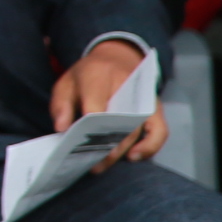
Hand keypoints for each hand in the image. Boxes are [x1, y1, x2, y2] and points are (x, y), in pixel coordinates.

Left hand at [50, 39, 169, 170]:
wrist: (117, 56)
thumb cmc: (87, 75)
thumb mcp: (66, 82)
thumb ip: (61, 105)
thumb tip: (62, 129)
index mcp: (98, 74)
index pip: (95, 104)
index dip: (89, 127)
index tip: (78, 146)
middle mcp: (125, 84)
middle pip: (119, 121)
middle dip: (105, 146)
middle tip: (91, 164)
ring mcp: (143, 96)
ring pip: (138, 128)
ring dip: (121, 150)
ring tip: (103, 165)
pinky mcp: (156, 107)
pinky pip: (160, 131)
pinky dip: (149, 147)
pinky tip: (133, 157)